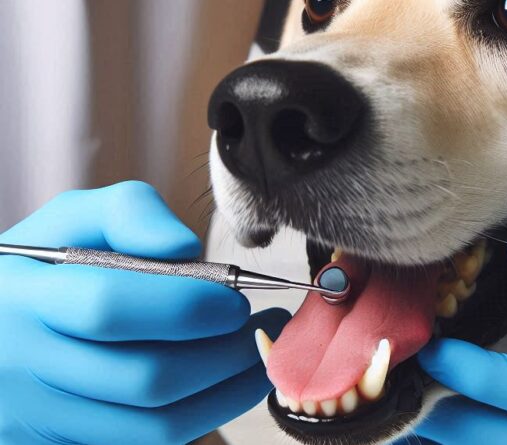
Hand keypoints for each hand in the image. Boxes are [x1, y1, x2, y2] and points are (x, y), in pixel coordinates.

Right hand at [0, 182, 289, 444]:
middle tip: (260, 327)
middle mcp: (23, 366)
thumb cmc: (52, 266)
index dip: (186, 307)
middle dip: (222, 354)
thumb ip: (130, 214)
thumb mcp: (75, 219)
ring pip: (155, 424)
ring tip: (258, 355)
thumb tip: (184, 247)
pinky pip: (150, 443)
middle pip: (145, 378)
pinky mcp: (68, 443)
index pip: (110, 308)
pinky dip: (204, 415)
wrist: (6, 326)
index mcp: (24, 297)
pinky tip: (229, 383)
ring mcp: (43, 417)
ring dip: (226, 391)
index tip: (234, 300)